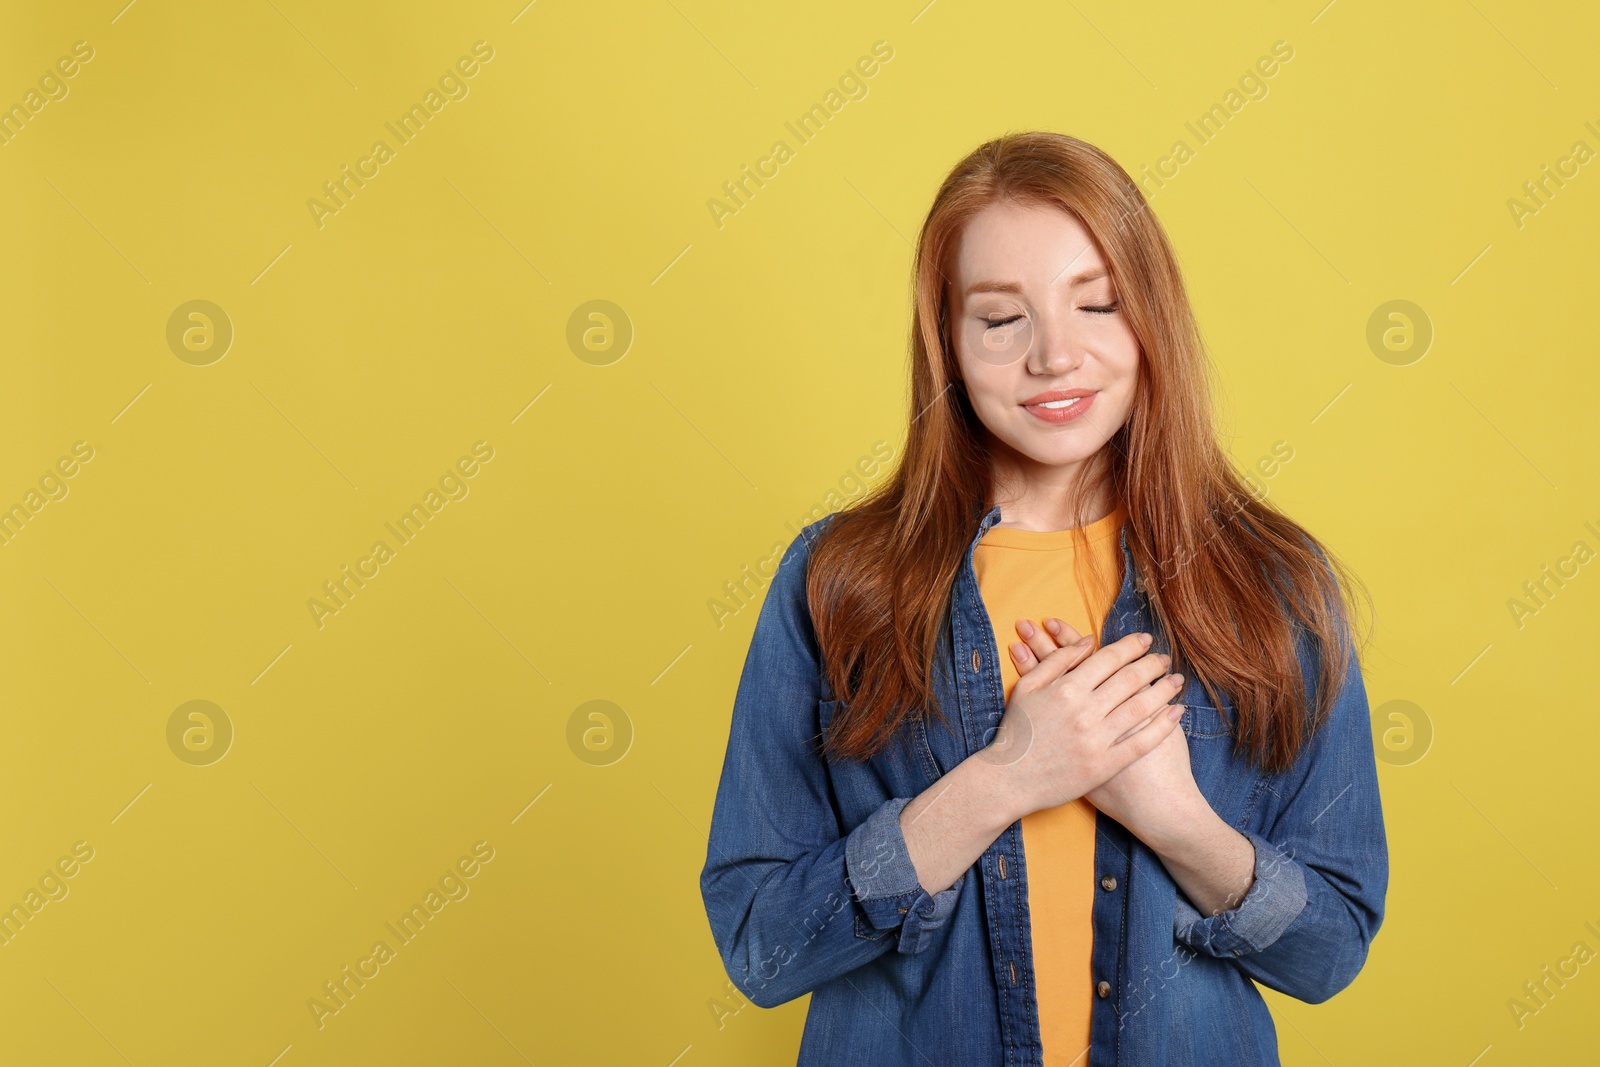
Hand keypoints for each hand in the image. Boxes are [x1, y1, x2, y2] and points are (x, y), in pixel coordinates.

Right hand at [1007, 617, 1201, 842]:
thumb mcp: (1026, 687)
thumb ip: (1057, 661)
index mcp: (1065, 688)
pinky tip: (1176, 713)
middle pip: (1130, 679)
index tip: (1146, 640)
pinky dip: (1163, 726)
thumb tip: (1089, 642)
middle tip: (1165, 658)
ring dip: (1164, 690)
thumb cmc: (1016, 732)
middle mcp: (1084, 712)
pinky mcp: (1104, 766)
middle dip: (1152, 664)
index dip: (1131, 646)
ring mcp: (1096, 740)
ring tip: (1176, 680)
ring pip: (1141, 707)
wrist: (1009, 780)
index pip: (1109, 658)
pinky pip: (1141, 742)